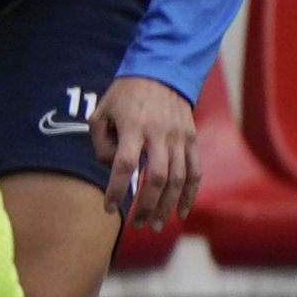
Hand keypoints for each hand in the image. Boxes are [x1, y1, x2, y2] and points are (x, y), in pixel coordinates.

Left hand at [92, 73, 198, 230]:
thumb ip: (100, 142)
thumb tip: (111, 167)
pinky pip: (196, 171)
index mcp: (134, 126)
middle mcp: (160, 133)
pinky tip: (181, 213)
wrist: (161, 71)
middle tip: (135, 225)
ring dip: (167, 206)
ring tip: (153, 225)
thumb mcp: (101, 111)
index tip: (108, 208)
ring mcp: (179, 137)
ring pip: (178, 179)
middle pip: (157, 177)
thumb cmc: (125, 95)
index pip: (125, 164)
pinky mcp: (192, 139)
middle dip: (146, 206)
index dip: (116, 188)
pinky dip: (190, 194)